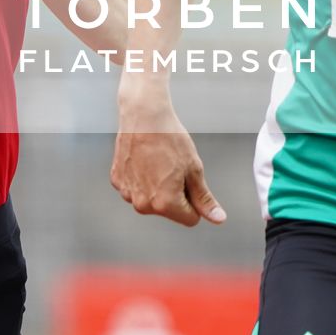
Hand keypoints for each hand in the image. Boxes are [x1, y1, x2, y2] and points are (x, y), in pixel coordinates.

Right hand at [111, 91, 224, 227]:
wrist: (143, 116)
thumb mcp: (194, 169)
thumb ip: (204, 199)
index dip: (194, 200)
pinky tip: (144, 160)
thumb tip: (218, 218)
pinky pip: (135, 188)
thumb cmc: (169, 139)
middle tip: (172, 168)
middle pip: (169, 210)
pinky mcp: (117, 181)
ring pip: (151, 200)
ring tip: (157, 162)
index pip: (190, 219)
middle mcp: (143, 204)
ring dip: (156, 187)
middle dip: (174, 195)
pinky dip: (141, 178)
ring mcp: (127, 193)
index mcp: (165, 204)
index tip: (188, 179)